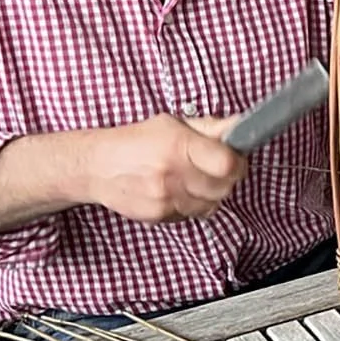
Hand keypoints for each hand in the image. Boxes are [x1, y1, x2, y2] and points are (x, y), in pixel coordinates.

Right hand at [87, 115, 247, 222]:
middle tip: (214, 169)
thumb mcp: (172, 125)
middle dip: (226, 179)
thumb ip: (211, 127)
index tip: (234, 159)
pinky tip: (177, 191)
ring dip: (209, 194)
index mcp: (179, 145)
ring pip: (211, 205)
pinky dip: (191, 205)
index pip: (227, 164)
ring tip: (192, 179)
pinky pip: (191, 215)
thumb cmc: (136, 142)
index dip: (237, 163)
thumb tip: (241, 125)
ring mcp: (165, 197)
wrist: (97, 166)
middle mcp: (172, 173)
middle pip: (224, 188)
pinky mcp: (159, 215)